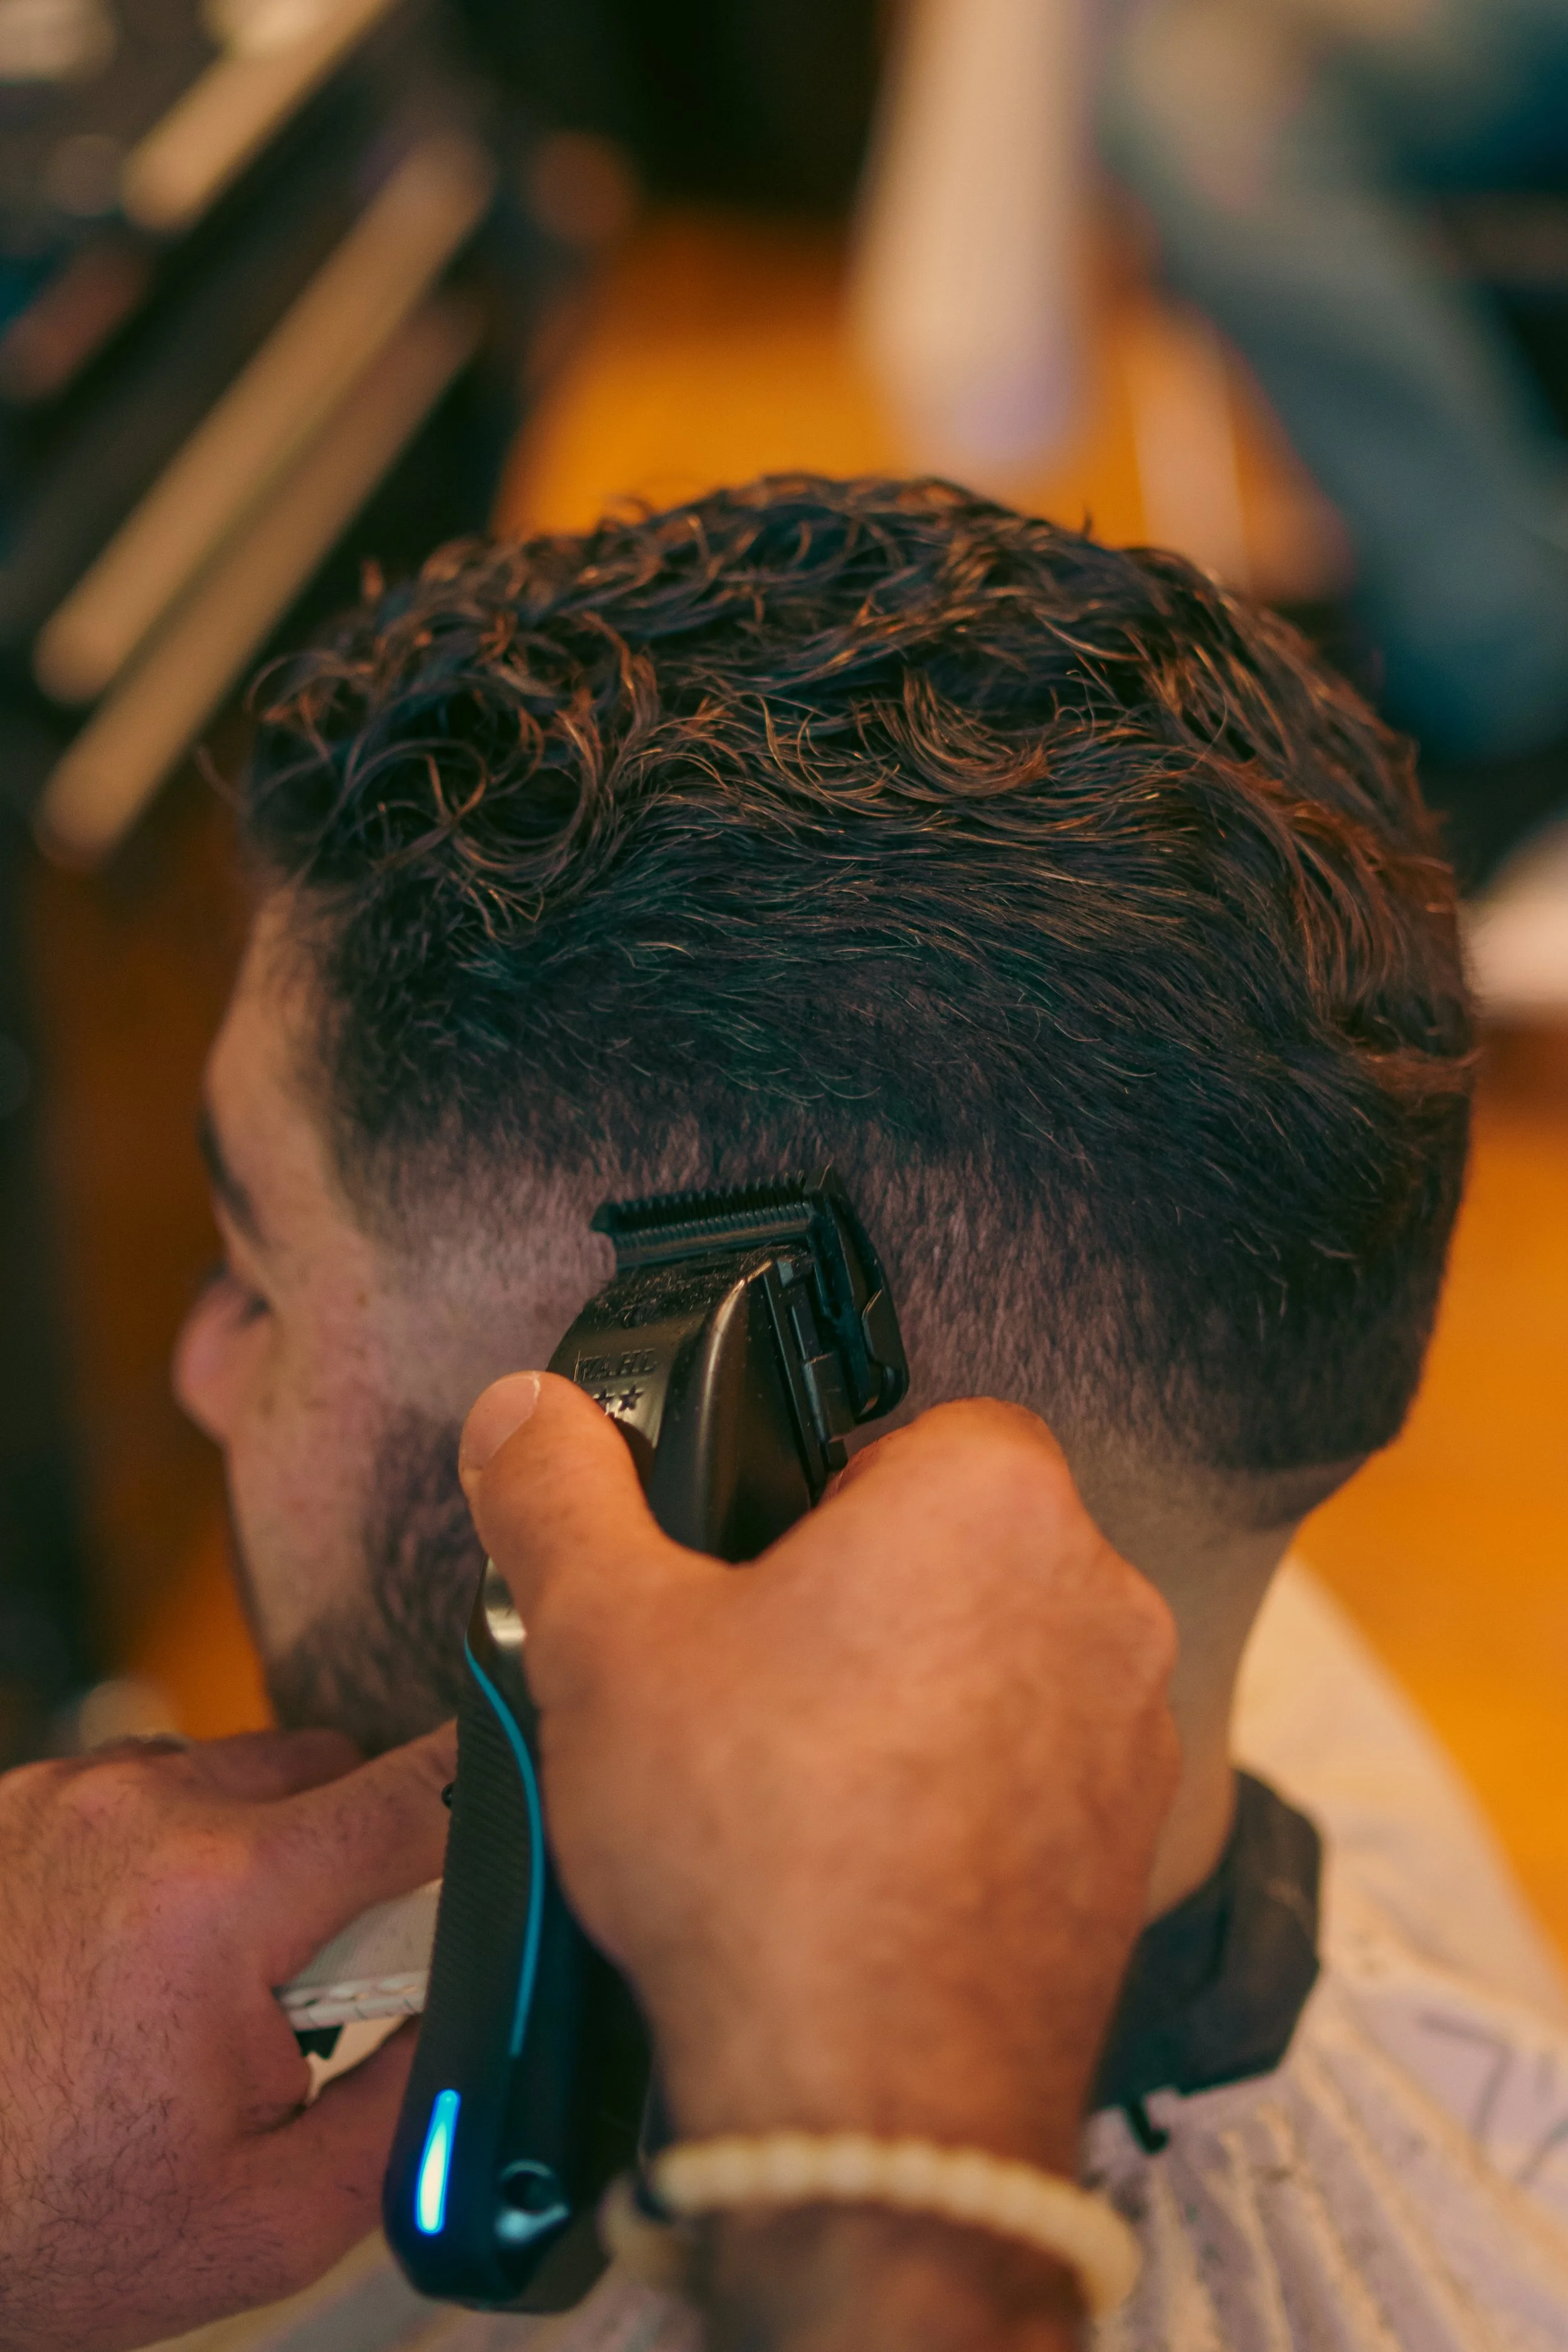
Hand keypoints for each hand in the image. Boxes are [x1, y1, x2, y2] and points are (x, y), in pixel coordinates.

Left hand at [0, 1723, 452, 2351]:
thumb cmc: (48, 2220)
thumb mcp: (271, 2219)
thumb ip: (410, 2109)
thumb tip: (478, 2016)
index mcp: (216, 1897)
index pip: (416, 1790)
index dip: (485, 1811)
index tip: (511, 1842)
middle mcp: (137, 1810)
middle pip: (331, 1768)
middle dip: (355, 1859)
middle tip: (315, 1980)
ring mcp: (64, 1794)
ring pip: (239, 1769)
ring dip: (259, 1847)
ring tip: (208, 1976)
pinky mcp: (15, 1799)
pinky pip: (147, 1785)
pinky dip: (170, 1847)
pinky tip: (137, 1951)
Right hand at [458, 1377, 1177, 2171]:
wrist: (874, 2102)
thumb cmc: (759, 1855)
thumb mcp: (605, 1638)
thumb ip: (560, 1497)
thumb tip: (525, 1416)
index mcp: (991, 1498)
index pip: (905, 1431)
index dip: (811, 1496)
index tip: (745, 1571)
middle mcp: (1096, 1595)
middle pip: (953, 1549)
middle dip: (856, 1599)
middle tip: (749, 1683)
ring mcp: (1131, 1730)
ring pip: (996, 1663)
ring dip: (912, 1698)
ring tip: (792, 1786)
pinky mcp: (1132, 1847)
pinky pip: (1035, 1776)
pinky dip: (962, 1800)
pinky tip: (860, 1862)